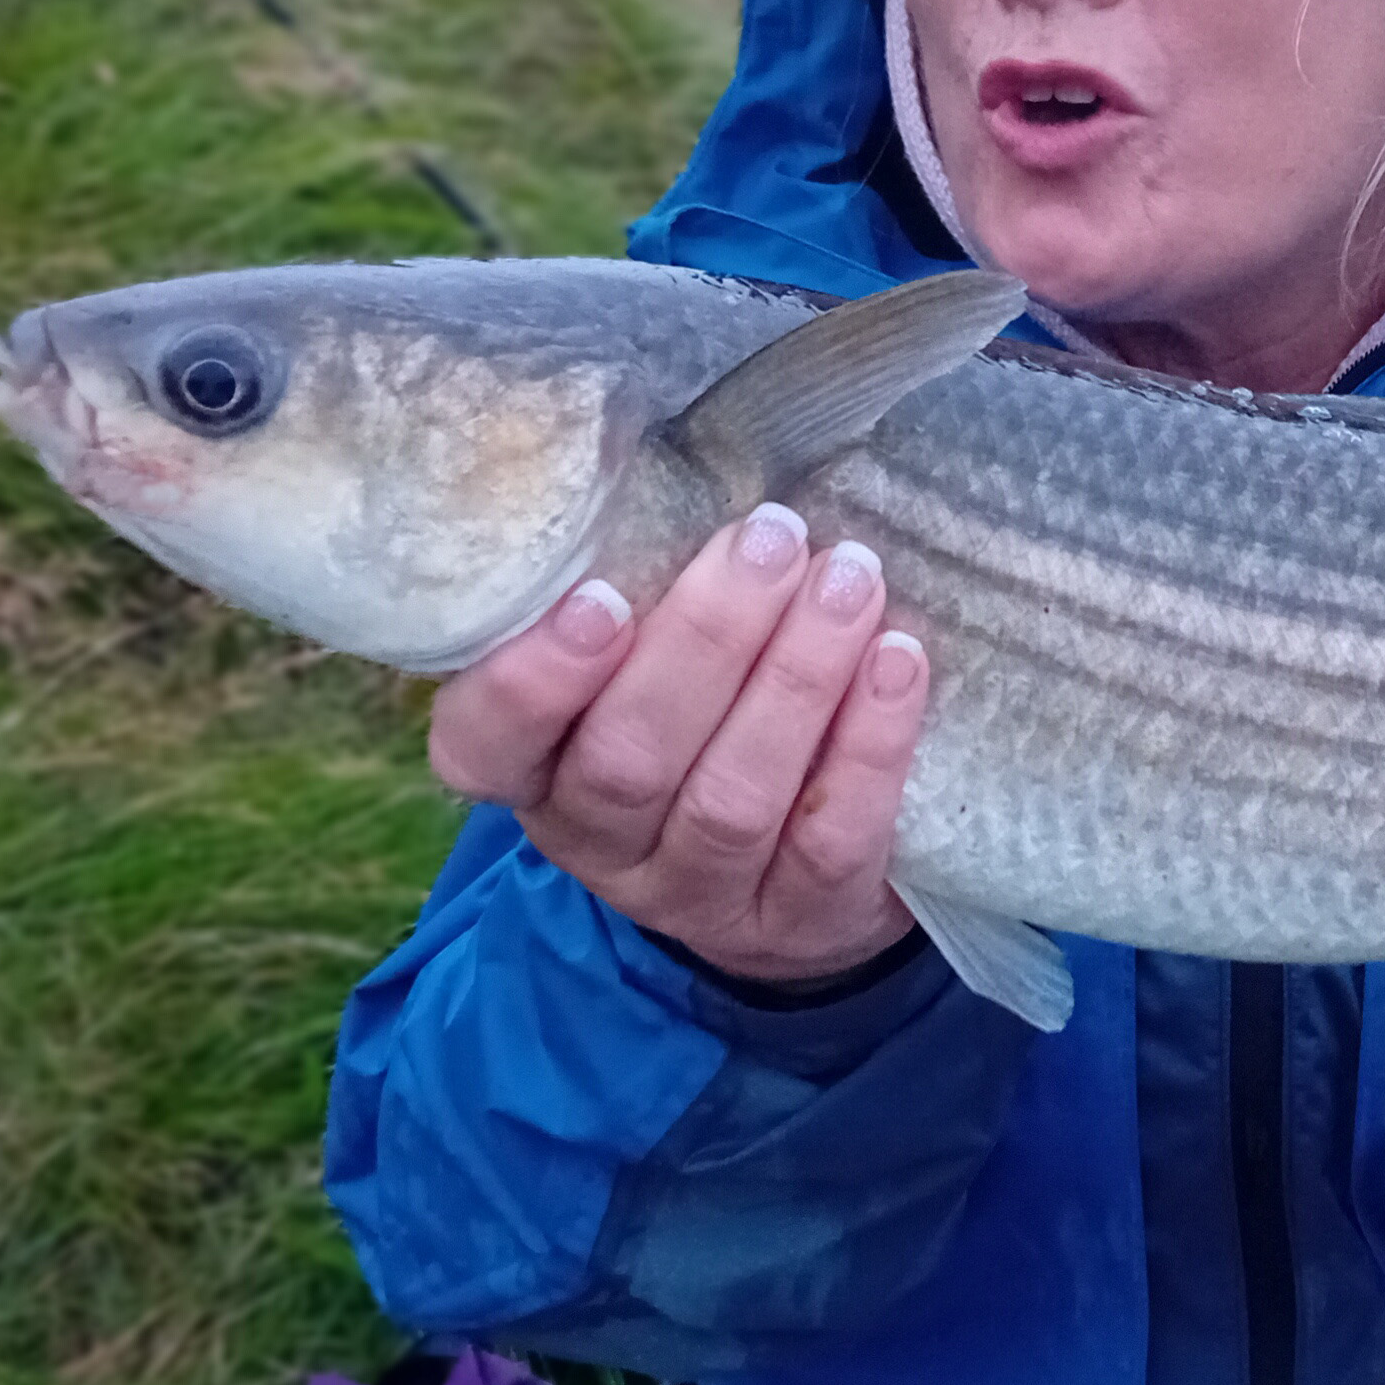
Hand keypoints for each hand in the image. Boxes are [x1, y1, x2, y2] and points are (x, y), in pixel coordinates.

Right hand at [428, 502, 928, 983]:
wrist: (796, 887)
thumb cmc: (710, 724)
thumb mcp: (650, 668)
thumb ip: (651, 593)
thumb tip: (710, 462)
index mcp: (539, 771)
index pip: (485, 745)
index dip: (531, 680)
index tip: (600, 597)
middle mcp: (603, 842)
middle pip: (629, 756)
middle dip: (707, 639)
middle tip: (772, 538)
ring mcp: (699, 893)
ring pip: (732, 796)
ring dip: (796, 678)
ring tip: (849, 580)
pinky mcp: (801, 921)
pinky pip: (830, 838)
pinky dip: (869, 743)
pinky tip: (899, 659)